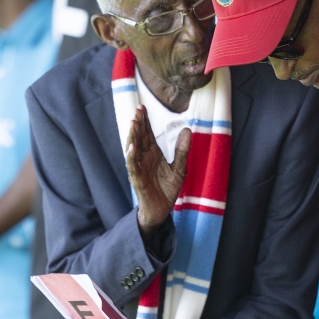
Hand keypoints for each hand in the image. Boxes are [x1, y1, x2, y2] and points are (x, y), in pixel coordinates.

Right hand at [125, 105, 188, 239]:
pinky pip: (133, 167)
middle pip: (139, 138)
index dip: (145, 121)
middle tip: (137, 111)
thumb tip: (187, 129)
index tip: (142, 107)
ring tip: (133, 124)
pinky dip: (131, 157)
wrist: (162, 210)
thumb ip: (182, 150)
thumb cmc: (167, 188)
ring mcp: (139, 169)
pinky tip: (131, 147)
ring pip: (133, 150)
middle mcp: (144, 159)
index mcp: (153, 154)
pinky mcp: (137, 180)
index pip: (147, 134)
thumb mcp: (179, 168)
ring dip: (132, 137)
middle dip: (138, 125)